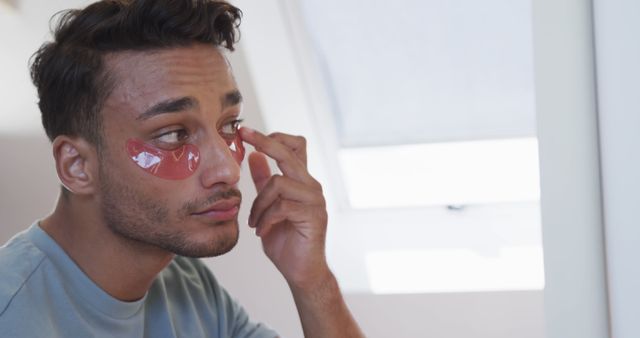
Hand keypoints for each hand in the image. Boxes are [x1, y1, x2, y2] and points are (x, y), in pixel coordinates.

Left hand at [239, 127, 329, 288]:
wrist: (300, 271)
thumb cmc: (285, 239)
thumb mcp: (267, 207)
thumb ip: (263, 182)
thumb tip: (254, 156)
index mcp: (301, 181)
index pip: (293, 146)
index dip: (272, 137)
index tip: (246, 132)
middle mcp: (311, 185)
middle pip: (289, 153)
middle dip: (264, 142)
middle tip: (243, 135)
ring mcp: (315, 200)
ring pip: (278, 183)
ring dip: (259, 203)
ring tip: (253, 222)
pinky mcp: (314, 216)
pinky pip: (282, 207)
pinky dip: (265, 218)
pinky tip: (261, 231)